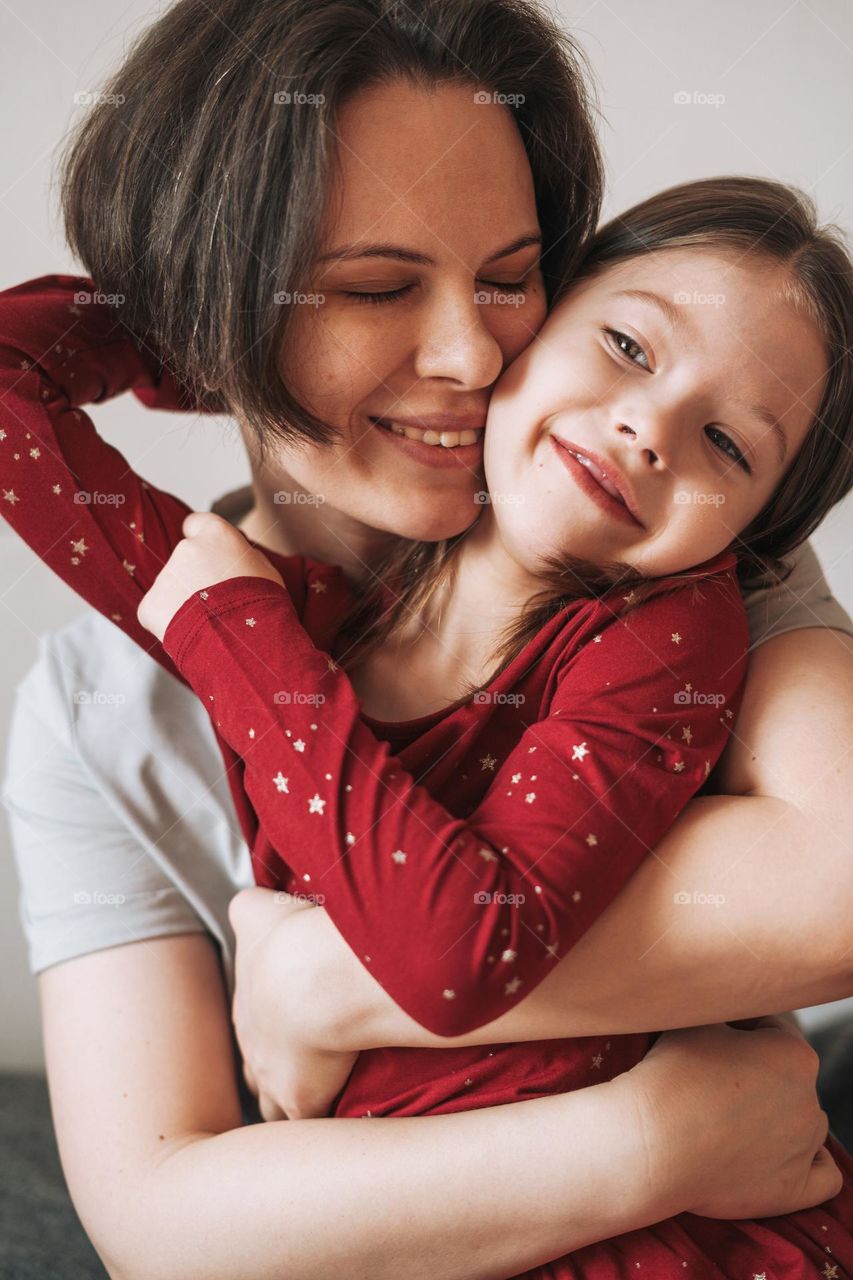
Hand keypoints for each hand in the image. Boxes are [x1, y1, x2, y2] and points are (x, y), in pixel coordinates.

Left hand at [137, 511, 283, 642]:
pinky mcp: (149, 605)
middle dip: (196, 577)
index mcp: (215, 535)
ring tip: (209, 623)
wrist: (242, 642)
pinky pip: (158, 612)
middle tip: (217, 602)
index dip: (202, 541)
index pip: (196, 524)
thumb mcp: (265, 570)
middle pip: (185, 559)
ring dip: (184, 601)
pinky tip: (193, 633)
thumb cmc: (262, 605)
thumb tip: (231, 555)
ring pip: (172, 587)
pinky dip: (170, 622)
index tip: (208, 555)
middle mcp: (185, 549)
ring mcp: (165, 577)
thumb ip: (240, 555)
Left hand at [229, 888, 360, 1120]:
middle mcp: (252, 1047)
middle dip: (274, 1070)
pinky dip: (324, 1125)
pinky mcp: (302, 1102)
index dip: (270, 1025)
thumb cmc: (289, 940)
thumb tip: (245, 906)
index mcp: (248, 1004)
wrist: (315, 978)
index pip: (253, 1023)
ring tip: (316, 1104)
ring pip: (273, 1107)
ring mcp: (274, 1080)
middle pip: (257, 1070)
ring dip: (291, 1103)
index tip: (288, 1024)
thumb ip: (248, 908)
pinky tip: (342, 1125)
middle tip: (300, 1068)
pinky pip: (310, 1125)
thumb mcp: (258, 911)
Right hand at [630, 1017, 841, 1219]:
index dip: (740, 1029)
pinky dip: (810, 1163)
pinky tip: (783, 1154)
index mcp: (795, 1055)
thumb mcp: (697, 1019)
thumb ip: (727, 1009)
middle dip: (758, 1073)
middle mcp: (810, 1101)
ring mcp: (804, 1149)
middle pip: (787, 1077)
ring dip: (778, 1115)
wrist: (650, 1143)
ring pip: (804, 1122)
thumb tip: (731, 1008)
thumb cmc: (672, 1076)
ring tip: (730, 1118)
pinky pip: (823, 1175)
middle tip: (713, 1077)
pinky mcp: (793, 1190)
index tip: (711, 1039)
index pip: (773, 1030)